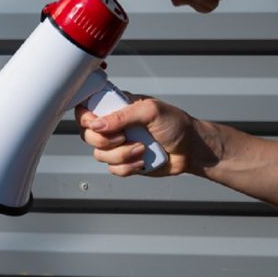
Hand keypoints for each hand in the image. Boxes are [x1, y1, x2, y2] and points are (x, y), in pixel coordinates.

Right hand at [75, 95, 215, 176]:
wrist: (191, 150)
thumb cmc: (176, 125)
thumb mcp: (151, 111)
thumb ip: (122, 116)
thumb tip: (96, 125)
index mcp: (117, 107)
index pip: (87, 109)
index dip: (85, 118)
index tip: (96, 124)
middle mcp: (114, 126)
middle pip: (88, 135)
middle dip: (105, 141)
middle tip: (124, 138)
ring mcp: (118, 145)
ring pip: (99, 155)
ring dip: (122, 155)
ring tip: (141, 150)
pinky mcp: (124, 162)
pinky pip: (112, 169)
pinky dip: (127, 168)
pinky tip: (141, 162)